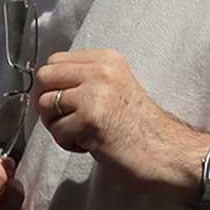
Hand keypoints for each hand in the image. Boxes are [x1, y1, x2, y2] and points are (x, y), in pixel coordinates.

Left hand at [32, 49, 196, 190]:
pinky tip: (90, 145)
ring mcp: (96, 93)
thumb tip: (44, 85)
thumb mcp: (114, 87)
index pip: (55, 60)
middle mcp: (101, 70)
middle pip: (44, 77)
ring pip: (45, 105)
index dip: (54, 84)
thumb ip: (85, 78)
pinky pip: (57, 130)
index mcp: (107, 59)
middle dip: (48, 102)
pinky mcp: (91, 118)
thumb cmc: (138, 125)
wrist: (166, 151)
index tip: (69, 103)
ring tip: (82, 134)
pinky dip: (68, 143)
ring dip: (57, 125)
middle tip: (68, 120)